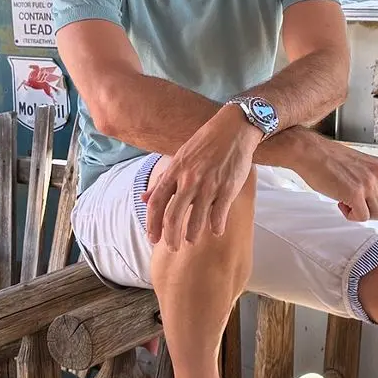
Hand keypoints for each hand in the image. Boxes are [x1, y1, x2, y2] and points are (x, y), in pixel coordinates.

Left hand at [142, 106, 260, 250]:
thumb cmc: (205, 143)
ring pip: (196, 219)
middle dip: (170, 237)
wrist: (233, 129)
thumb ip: (163, 180)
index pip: (156, 203)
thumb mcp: (179, 158)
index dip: (152, 224)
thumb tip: (144, 198)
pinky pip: (220, 214)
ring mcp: (209, 184)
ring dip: (192, 235)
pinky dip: (216, 226)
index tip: (152, 239)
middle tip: (173, 248)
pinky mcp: (228, 187)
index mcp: (175, 171)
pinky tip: (216, 231)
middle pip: (173, 216)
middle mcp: (189, 179)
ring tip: (191, 240)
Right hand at [293, 137, 377, 224]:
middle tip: (356, 205)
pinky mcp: (355, 194)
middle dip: (373, 211)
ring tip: (346, 202)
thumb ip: (370, 178)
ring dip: (361, 213)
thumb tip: (375, 198)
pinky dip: (351, 216)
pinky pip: (362, 216)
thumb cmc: (327, 158)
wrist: (310, 152)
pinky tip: (341, 205)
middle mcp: (377, 174)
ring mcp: (367, 184)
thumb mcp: (358, 163)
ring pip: (376, 214)